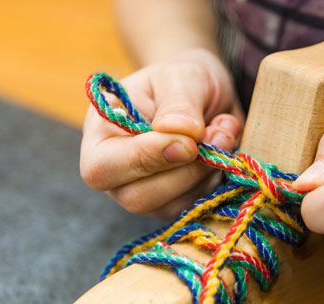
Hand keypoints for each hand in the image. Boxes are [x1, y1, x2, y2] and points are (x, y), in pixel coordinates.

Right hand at [80, 49, 243, 218]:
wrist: (203, 94)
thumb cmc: (182, 81)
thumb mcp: (180, 76)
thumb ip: (179, 102)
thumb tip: (181, 133)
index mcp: (99, 137)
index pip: (103, 167)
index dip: (146, 159)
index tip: (188, 141)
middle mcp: (116, 174)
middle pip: (136, 198)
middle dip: (185, 171)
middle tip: (216, 135)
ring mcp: (145, 195)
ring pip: (172, 207)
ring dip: (207, 173)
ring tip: (222, 132)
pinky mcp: (175, 205)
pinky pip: (196, 207)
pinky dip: (218, 180)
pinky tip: (223, 150)